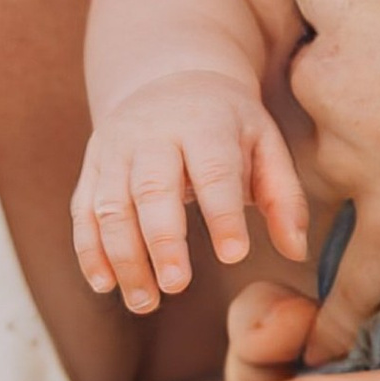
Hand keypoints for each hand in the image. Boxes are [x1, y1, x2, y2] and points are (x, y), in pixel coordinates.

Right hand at [73, 76, 309, 313]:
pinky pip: (83, 211)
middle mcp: (153, 134)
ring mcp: (115, 150)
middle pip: (152, 188)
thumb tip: (296, 250)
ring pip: (110, 206)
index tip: (234, 256)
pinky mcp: (92, 168)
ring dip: (124, 257)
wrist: (169, 78)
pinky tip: (105, 285)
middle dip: (163, 240)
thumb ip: (284, 197)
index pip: (213, 171)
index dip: (222, 213)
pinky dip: (89, 251)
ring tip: (145, 302)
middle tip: (177, 286)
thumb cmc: (228, 126)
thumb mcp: (265, 144)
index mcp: (205, 124)